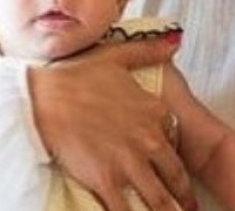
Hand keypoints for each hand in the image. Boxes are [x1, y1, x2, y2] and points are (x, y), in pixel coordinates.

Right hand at [29, 37, 195, 210]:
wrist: (44, 98)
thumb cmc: (76, 76)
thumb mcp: (116, 56)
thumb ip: (149, 51)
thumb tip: (176, 40)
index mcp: (153, 111)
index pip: (176, 141)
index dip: (178, 159)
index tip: (181, 175)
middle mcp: (148, 139)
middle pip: (175, 177)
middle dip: (184, 198)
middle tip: (190, 210)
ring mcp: (129, 161)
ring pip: (158, 199)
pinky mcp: (107, 179)